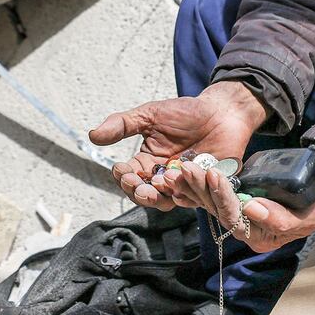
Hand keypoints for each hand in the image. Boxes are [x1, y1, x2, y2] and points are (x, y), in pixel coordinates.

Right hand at [90, 81, 265, 211]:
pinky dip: (186, 194)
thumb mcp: (150, 114)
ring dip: (160, 196)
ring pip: (167, 202)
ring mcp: (184, 186)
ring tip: (158, 186)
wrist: (222, 112)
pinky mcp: (205, 189)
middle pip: (144, 195)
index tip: (122, 170)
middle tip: (138, 186)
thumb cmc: (186, 113)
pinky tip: (183, 185)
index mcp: (147, 163)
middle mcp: (163, 178)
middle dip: (139, 193)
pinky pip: (194, 199)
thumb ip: (122, 125)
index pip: (128, 177)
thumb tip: (92, 135)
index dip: (123, 177)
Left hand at [166, 166, 314, 252]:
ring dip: (194, 185)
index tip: (216, 176)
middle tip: (188, 169)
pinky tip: (181, 176)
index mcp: (259, 238)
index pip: (235, 220)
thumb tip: (251, 208)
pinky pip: (211, 195)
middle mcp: (244, 230)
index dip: (224, 198)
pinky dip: (196, 186)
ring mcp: (237, 216)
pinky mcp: (233, 201)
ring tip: (181, 168)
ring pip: (210, 203)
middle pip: (217, 211)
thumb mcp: (306, 216)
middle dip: (202, 189)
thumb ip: (280, 218)